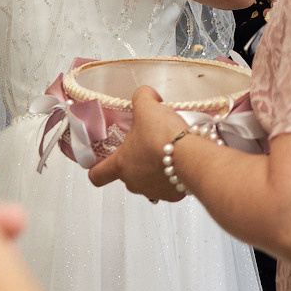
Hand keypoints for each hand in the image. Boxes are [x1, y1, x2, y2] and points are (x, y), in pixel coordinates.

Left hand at [87, 87, 196, 202]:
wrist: (193, 156)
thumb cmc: (165, 137)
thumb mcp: (147, 106)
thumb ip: (142, 97)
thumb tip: (146, 94)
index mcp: (121, 164)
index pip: (97, 175)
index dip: (97, 168)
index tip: (100, 162)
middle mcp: (134, 182)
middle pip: (127, 175)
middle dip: (136, 161)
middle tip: (146, 145)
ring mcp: (154, 191)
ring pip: (149, 181)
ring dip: (154, 169)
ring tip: (167, 151)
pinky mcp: (173, 195)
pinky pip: (169, 186)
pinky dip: (173, 175)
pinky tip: (180, 161)